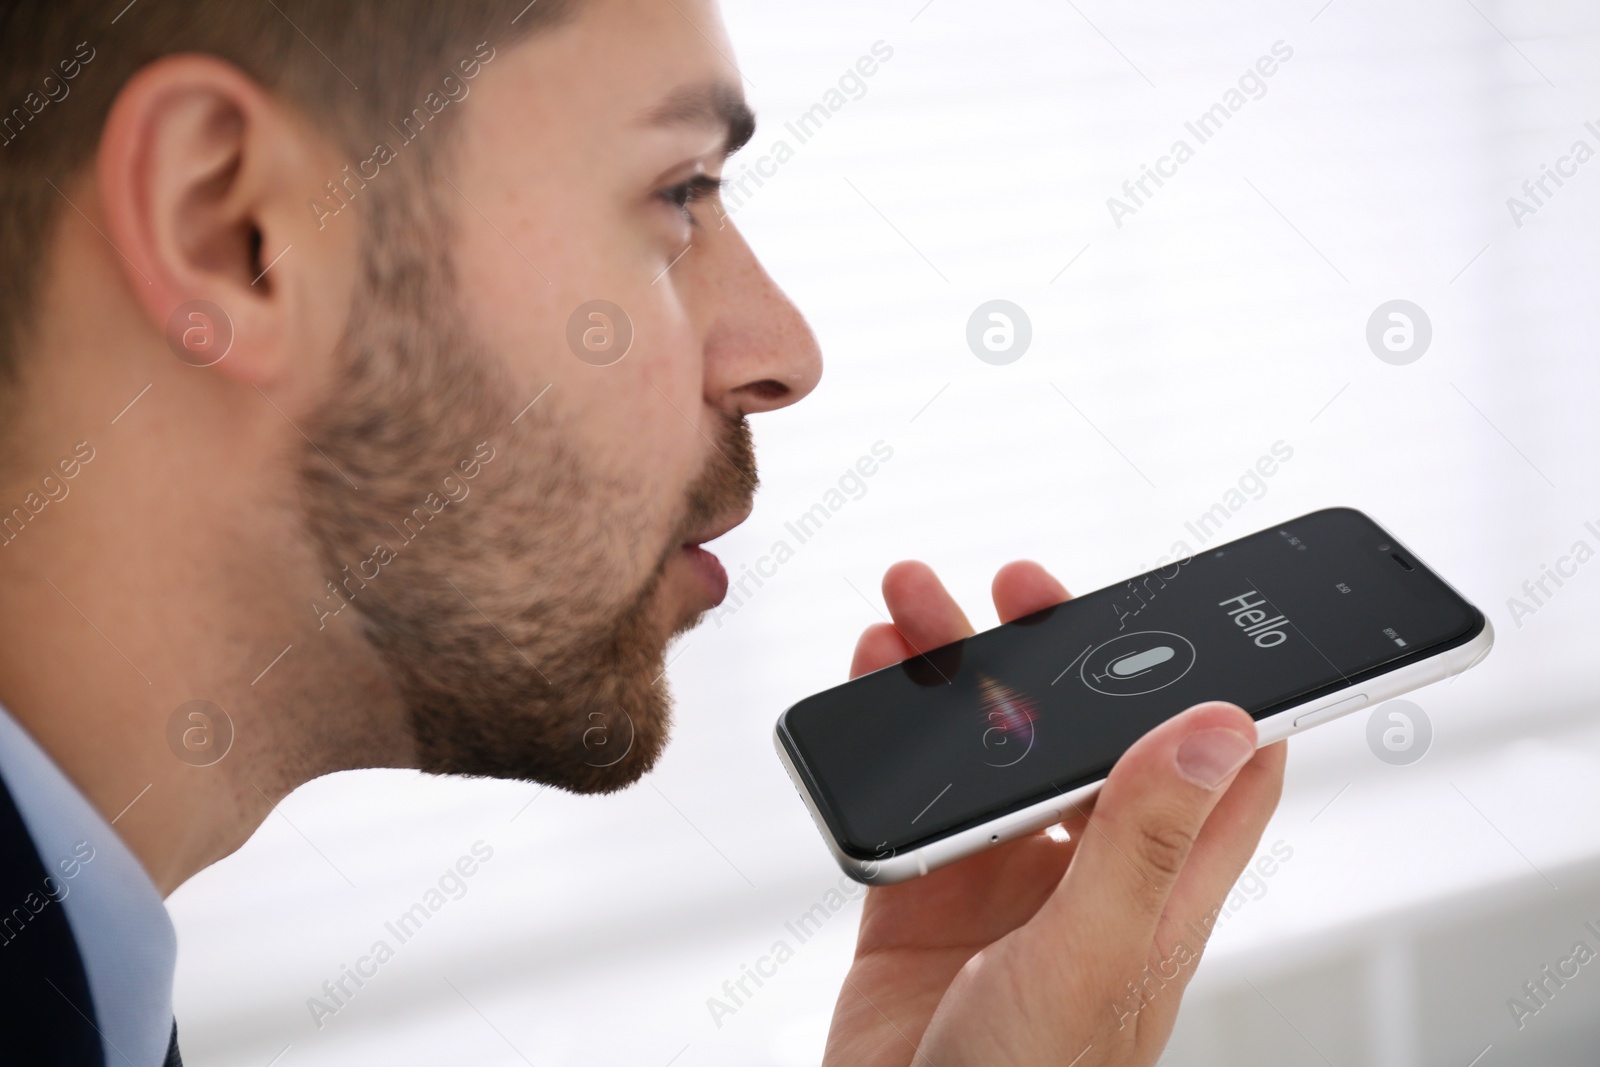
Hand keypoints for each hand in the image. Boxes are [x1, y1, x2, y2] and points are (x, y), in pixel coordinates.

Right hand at [821, 560, 1286, 1066]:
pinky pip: (912, 797)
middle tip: (1022, 588)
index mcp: (1155, 890)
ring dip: (960, 677)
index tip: (1198, 607)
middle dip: (1058, 652)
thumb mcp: (1093, 955)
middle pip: (1087, 736)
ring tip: (917, 611)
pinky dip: (891, 734)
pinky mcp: (923, 899)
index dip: (1219, 684)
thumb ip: (1144, 841)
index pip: (1221, 770)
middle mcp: (1085, 878)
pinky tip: (873, 681)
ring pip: (992, 752)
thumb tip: (1220, 724)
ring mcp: (1001, 886)